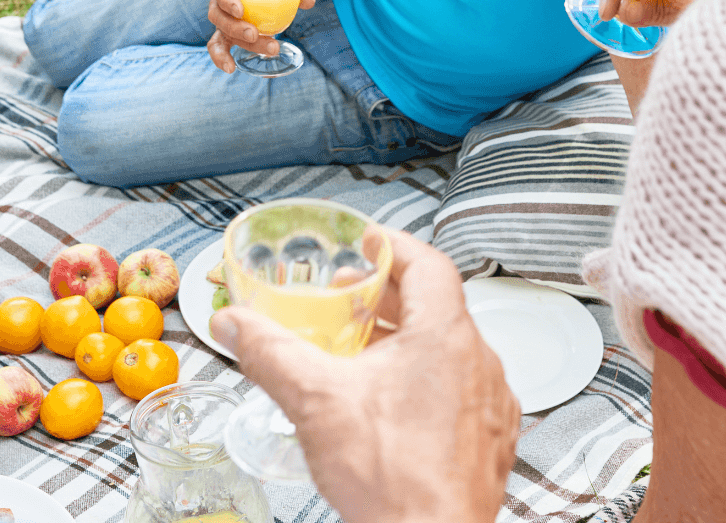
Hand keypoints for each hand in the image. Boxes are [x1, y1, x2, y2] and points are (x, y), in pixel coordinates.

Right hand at [206, 0, 314, 72]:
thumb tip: (308, 1)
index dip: (226, 0)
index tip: (240, 11)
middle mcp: (219, 1)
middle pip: (219, 15)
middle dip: (236, 27)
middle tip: (255, 34)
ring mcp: (222, 20)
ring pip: (222, 33)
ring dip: (242, 44)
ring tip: (266, 50)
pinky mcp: (227, 34)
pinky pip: (219, 47)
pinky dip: (221, 58)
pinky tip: (230, 68)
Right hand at [210, 229, 519, 522]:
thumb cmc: (393, 481)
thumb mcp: (316, 402)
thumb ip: (271, 353)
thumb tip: (236, 325)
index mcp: (445, 337)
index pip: (429, 264)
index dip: (395, 247)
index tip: (370, 243)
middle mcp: (478, 363)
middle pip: (435, 305)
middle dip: (387, 297)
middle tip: (350, 300)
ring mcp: (489, 403)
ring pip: (448, 349)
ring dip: (405, 341)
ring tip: (362, 355)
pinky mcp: (489, 439)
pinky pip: (459, 389)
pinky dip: (425, 381)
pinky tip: (391, 404)